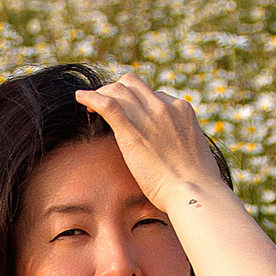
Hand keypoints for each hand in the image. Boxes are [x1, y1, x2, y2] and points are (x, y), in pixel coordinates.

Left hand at [73, 72, 226, 209]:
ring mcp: (149, 116)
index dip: (137, 102)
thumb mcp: (194, 154)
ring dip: (102, 92)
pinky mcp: (131, 131)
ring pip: (118, 89)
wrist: (193, 191)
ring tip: (90, 103)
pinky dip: (90, 97)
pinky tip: (80, 97)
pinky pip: (106, 104)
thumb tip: (175, 154)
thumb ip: (181, 145)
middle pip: (133, 84)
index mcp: (182, 110)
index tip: (128, 114)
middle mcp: (165, 107)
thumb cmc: (195, 184)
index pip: (154, 95)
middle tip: (105, 104)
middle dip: (117, 90)